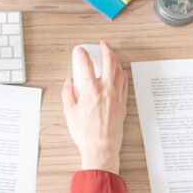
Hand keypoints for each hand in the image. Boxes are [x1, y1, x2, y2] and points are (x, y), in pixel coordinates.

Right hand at [61, 41, 127, 173]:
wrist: (101, 147)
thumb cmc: (85, 133)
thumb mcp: (69, 112)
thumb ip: (67, 94)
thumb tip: (68, 83)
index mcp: (91, 90)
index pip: (86, 65)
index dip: (82, 54)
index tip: (80, 51)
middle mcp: (106, 90)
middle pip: (109, 62)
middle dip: (106, 49)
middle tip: (103, 44)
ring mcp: (116, 96)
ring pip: (119, 71)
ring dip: (115, 60)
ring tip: (112, 56)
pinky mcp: (122, 104)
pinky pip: (124, 83)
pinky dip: (122, 74)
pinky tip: (120, 73)